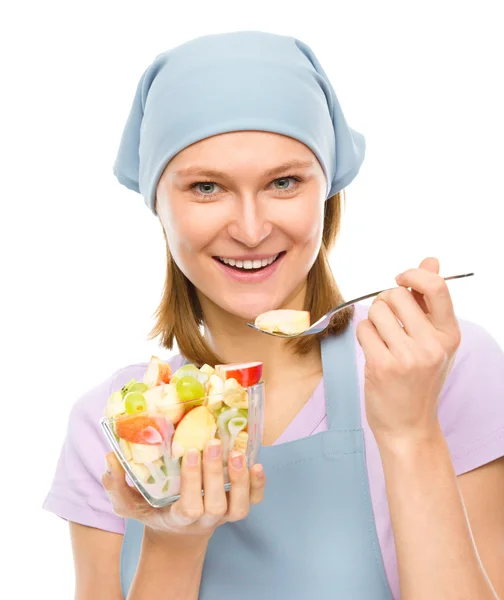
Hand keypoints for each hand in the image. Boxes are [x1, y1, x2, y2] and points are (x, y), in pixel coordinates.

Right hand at [102, 440, 265, 540]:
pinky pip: (255, 501)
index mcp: (180, 517)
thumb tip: (109, 459)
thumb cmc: (154, 511)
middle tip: (213, 443)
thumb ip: (117, 485)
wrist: (179, 531)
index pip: (189, 506)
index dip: (192, 481)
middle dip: (215, 474)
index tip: (189, 452)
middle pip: (216, 504)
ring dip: (241, 481)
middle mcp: (206, 518)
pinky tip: (257, 464)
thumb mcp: (131, 504)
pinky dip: (259, 485)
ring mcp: (225, 514)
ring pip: (240, 507)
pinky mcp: (238, 506)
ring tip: (237, 453)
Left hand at [356, 257, 461, 444]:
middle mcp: (432, 344)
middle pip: (395, 294)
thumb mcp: (433, 341)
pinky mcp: (383, 366)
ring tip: (382, 341)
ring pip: (376, 311)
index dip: (413, 273)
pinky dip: (363, 336)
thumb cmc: (419, 380)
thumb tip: (430, 259)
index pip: (436, 286)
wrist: (409, 426)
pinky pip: (363, 330)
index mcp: (449, 334)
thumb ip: (429, 301)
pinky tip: (373, 352)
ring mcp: (408, 356)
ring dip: (372, 321)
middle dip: (385, 303)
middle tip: (388, 324)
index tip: (401, 278)